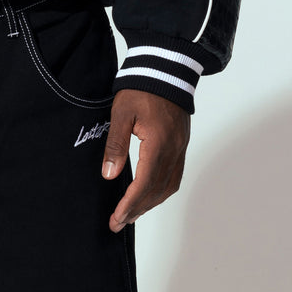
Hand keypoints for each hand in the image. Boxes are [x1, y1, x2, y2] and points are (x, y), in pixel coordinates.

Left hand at [101, 88, 190, 232]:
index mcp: (158, 144)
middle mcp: (173, 150)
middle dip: (137, 209)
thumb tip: (109, 175)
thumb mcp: (121, 113)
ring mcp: (180, 148)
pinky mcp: (181, 145)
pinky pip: (174, 176)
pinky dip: (161, 191)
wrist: (165, 69)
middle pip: (157, 190)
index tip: (116, 219)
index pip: (144, 184)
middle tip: (118, 222)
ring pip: (168, 186)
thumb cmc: (141, 88)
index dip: (130, 204)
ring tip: (131, 213)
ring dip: (150, 203)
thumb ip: (116, 145)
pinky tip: (149, 194)